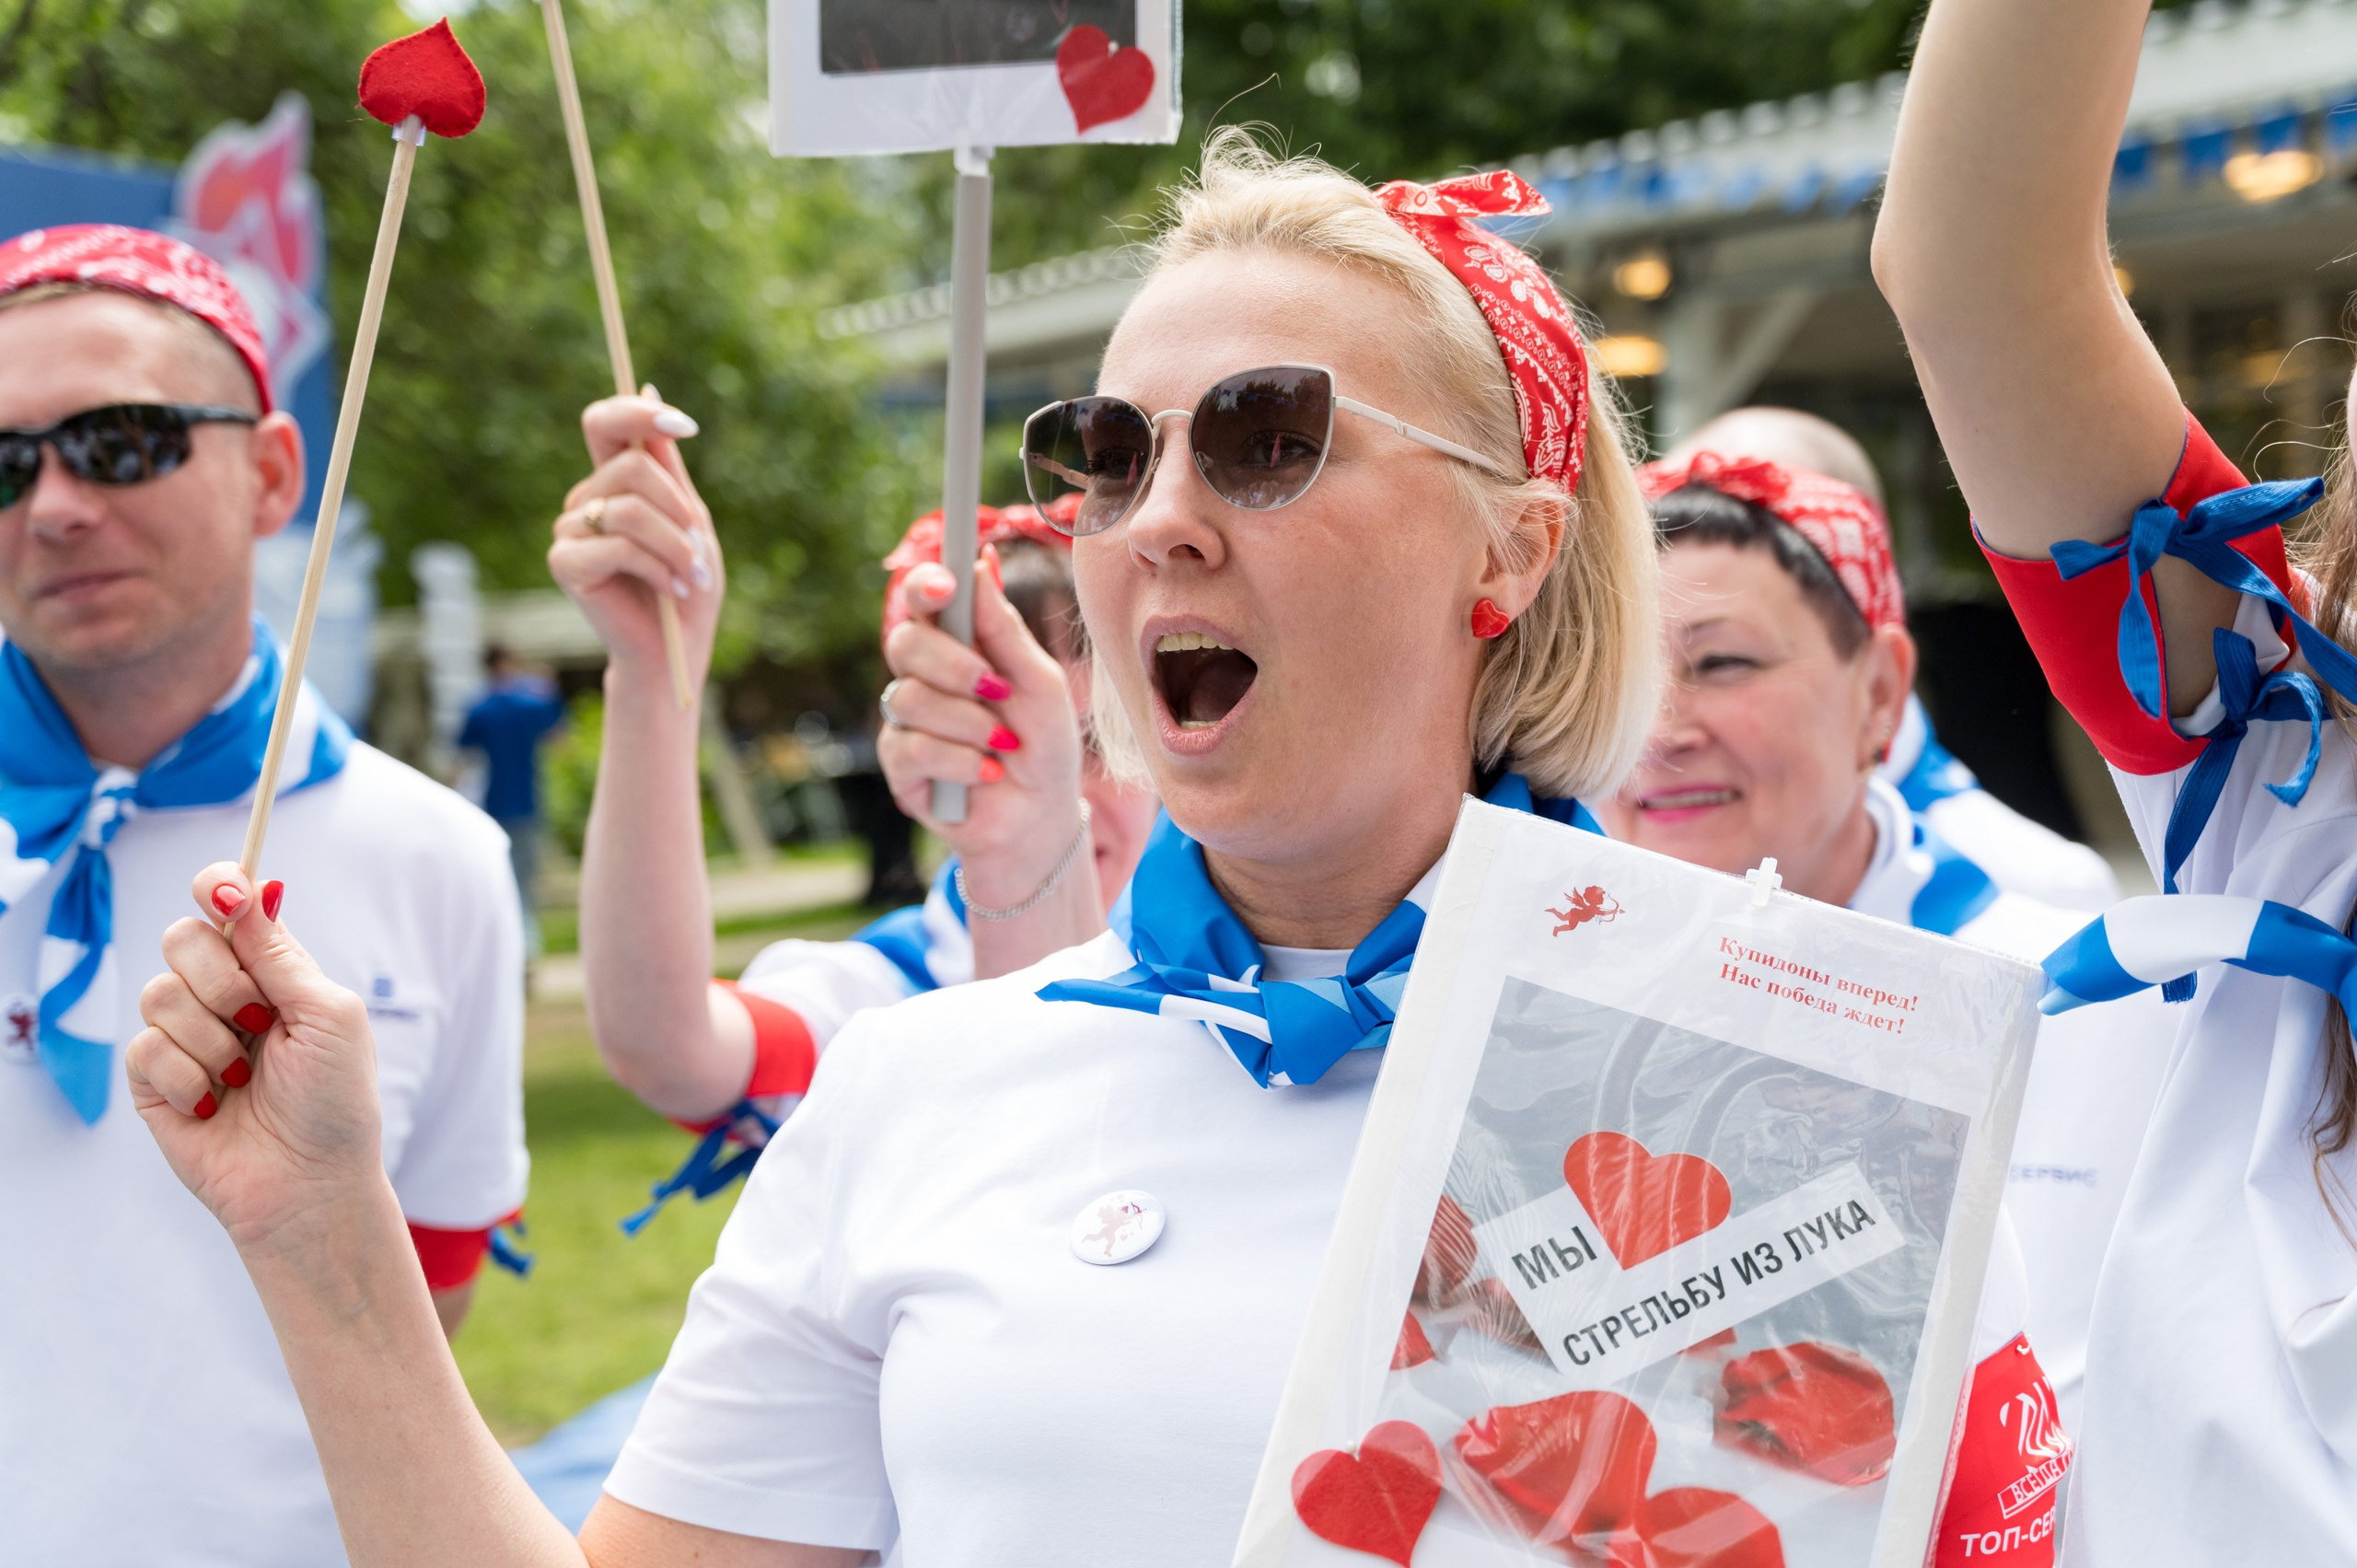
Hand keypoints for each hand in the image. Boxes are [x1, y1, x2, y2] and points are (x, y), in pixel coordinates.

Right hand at [127, 867, 386, 1258]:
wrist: (310, 1182)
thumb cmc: (336, 1100)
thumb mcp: (329, 1015)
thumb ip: (281, 955)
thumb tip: (251, 889)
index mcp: (271, 971)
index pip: (227, 905)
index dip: (217, 887)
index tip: (224, 894)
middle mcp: (223, 995)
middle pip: (180, 937)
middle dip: (221, 979)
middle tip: (259, 1022)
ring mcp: (185, 1035)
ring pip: (159, 992)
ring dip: (211, 1040)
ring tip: (243, 1079)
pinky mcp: (153, 1080)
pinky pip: (143, 1047)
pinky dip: (187, 1077)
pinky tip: (215, 1104)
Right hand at [549, 388, 721, 689]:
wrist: (673, 648)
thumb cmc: (687, 585)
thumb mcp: (689, 518)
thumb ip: (669, 466)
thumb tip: (648, 388)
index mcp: (614, 482)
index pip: (605, 422)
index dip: (637, 412)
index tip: (685, 426)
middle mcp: (585, 499)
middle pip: (632, 465)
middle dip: (679, 509)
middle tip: (699, 550)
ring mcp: (569, 529)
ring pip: (630, 508)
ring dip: (675, 545)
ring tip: (690, 577)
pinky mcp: (564, 562)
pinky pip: (619, 544)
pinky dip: (656, 567)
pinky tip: (670, 589)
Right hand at [879, 557, 1088, 908]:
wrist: (1042, 814)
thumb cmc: (1044, 742)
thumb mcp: (1039, 682)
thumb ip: (1005, 629)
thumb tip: (981, 563)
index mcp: (957, 644)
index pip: (924, 599)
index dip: (927, 585)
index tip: (947, 585)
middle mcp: (924, 675)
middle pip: (904, 642)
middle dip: (953, 664)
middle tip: (995, 686)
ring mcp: (907, 720)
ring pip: (909, 698)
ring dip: (967, 722)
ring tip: (1003, 743)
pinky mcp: (900, 766)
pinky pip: (911, 748)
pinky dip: (959, 761)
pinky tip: (987, 774)